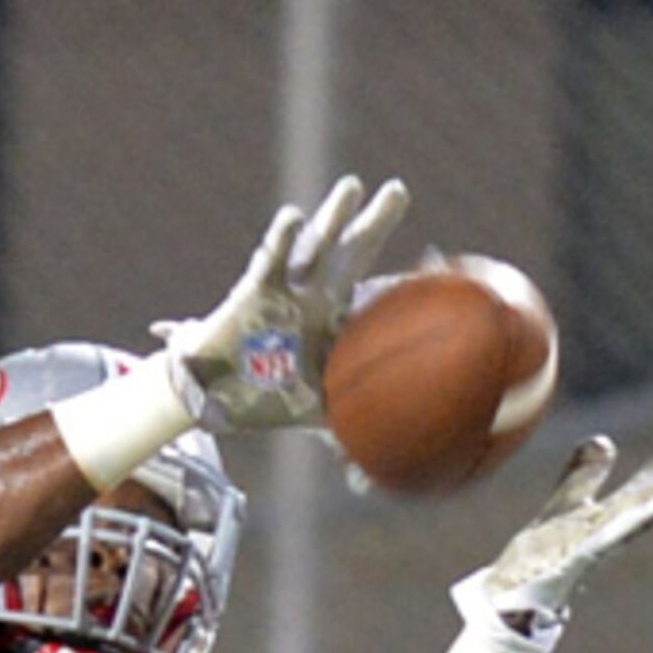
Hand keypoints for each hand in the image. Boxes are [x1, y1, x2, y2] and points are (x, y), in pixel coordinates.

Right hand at [157, 176, 410, 435]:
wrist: (217, 397)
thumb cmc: (270, 398)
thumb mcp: (321, 412)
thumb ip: (352, 422)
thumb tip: (383, 464)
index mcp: (337, 322)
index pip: (377, 294)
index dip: (406, 284)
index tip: (436, 262)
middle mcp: (317, 298)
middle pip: (353, 252)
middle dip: (376, 222)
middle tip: (398, 191)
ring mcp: (288, 290)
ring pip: (316, 246)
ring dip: (333, 218)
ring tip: (353, 188)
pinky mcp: (254, 291)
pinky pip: (270, 261)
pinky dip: (282, 240)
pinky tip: (295, 217)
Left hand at [449, 419, 652, 652]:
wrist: (512, 599)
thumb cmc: (538, 557)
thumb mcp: (564, 505)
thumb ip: (584, 475)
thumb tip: (605, 439)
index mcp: (611, 514)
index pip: (652, 478)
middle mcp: (610, 529)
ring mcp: (596, 544)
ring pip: (640, 516)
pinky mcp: (575, 558)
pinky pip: (604, 536)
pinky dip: (624, 522)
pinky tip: (640, 508)